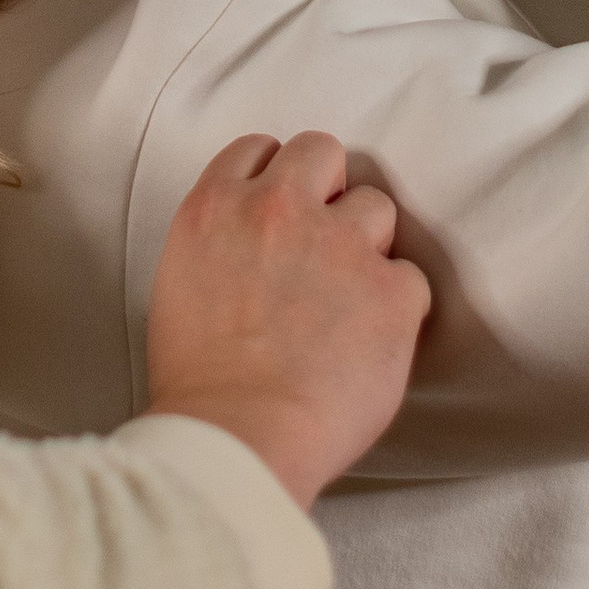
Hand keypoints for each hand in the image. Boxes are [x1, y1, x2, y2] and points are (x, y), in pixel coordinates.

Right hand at [145, 130, 430, 510]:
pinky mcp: (391, 290)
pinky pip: (411, 278)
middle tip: (323, 241)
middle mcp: (278, 209)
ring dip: (366, 245)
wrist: (237, 438)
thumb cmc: (199, 387)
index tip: (282, 211)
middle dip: (327, 188)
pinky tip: (371, 342)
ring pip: (376, 206)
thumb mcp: (177, 287)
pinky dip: (398, 307)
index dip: (274, 178)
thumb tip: (248, 248)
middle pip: (322, 151)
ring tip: (348, 301)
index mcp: (216, 208)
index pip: (258, 149)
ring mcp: (339, 244)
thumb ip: (219, 244)